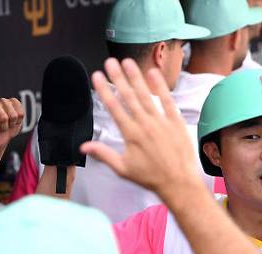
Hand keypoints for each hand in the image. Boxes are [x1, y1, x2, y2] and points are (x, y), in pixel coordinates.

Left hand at [0, 98, 23, 149]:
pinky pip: (21, 113)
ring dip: (12, 124)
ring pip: (14, 115)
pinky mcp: (14, 102)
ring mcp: (4, 101)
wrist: (0, 135)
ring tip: (6, 124)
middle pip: (4, 118)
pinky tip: (13, 121)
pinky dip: (19, 120)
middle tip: (0, 128)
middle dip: (4, 127)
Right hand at [81, 58, 200, 198]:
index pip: (114, 107)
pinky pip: (167, 100)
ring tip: (127, 62)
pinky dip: (160, 87)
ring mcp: (161, 122)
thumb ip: (103, 154)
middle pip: (128, 96)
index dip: (104, 90)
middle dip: (117, 78)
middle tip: (109, 62)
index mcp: (131, 134)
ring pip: (146, 95)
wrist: (178, 182)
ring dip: (136, 77)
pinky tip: (153, 73)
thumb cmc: (152, 177)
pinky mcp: (176, 122)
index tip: (96, 77)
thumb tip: (83, 147)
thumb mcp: (123, 168)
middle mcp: (145, 125)